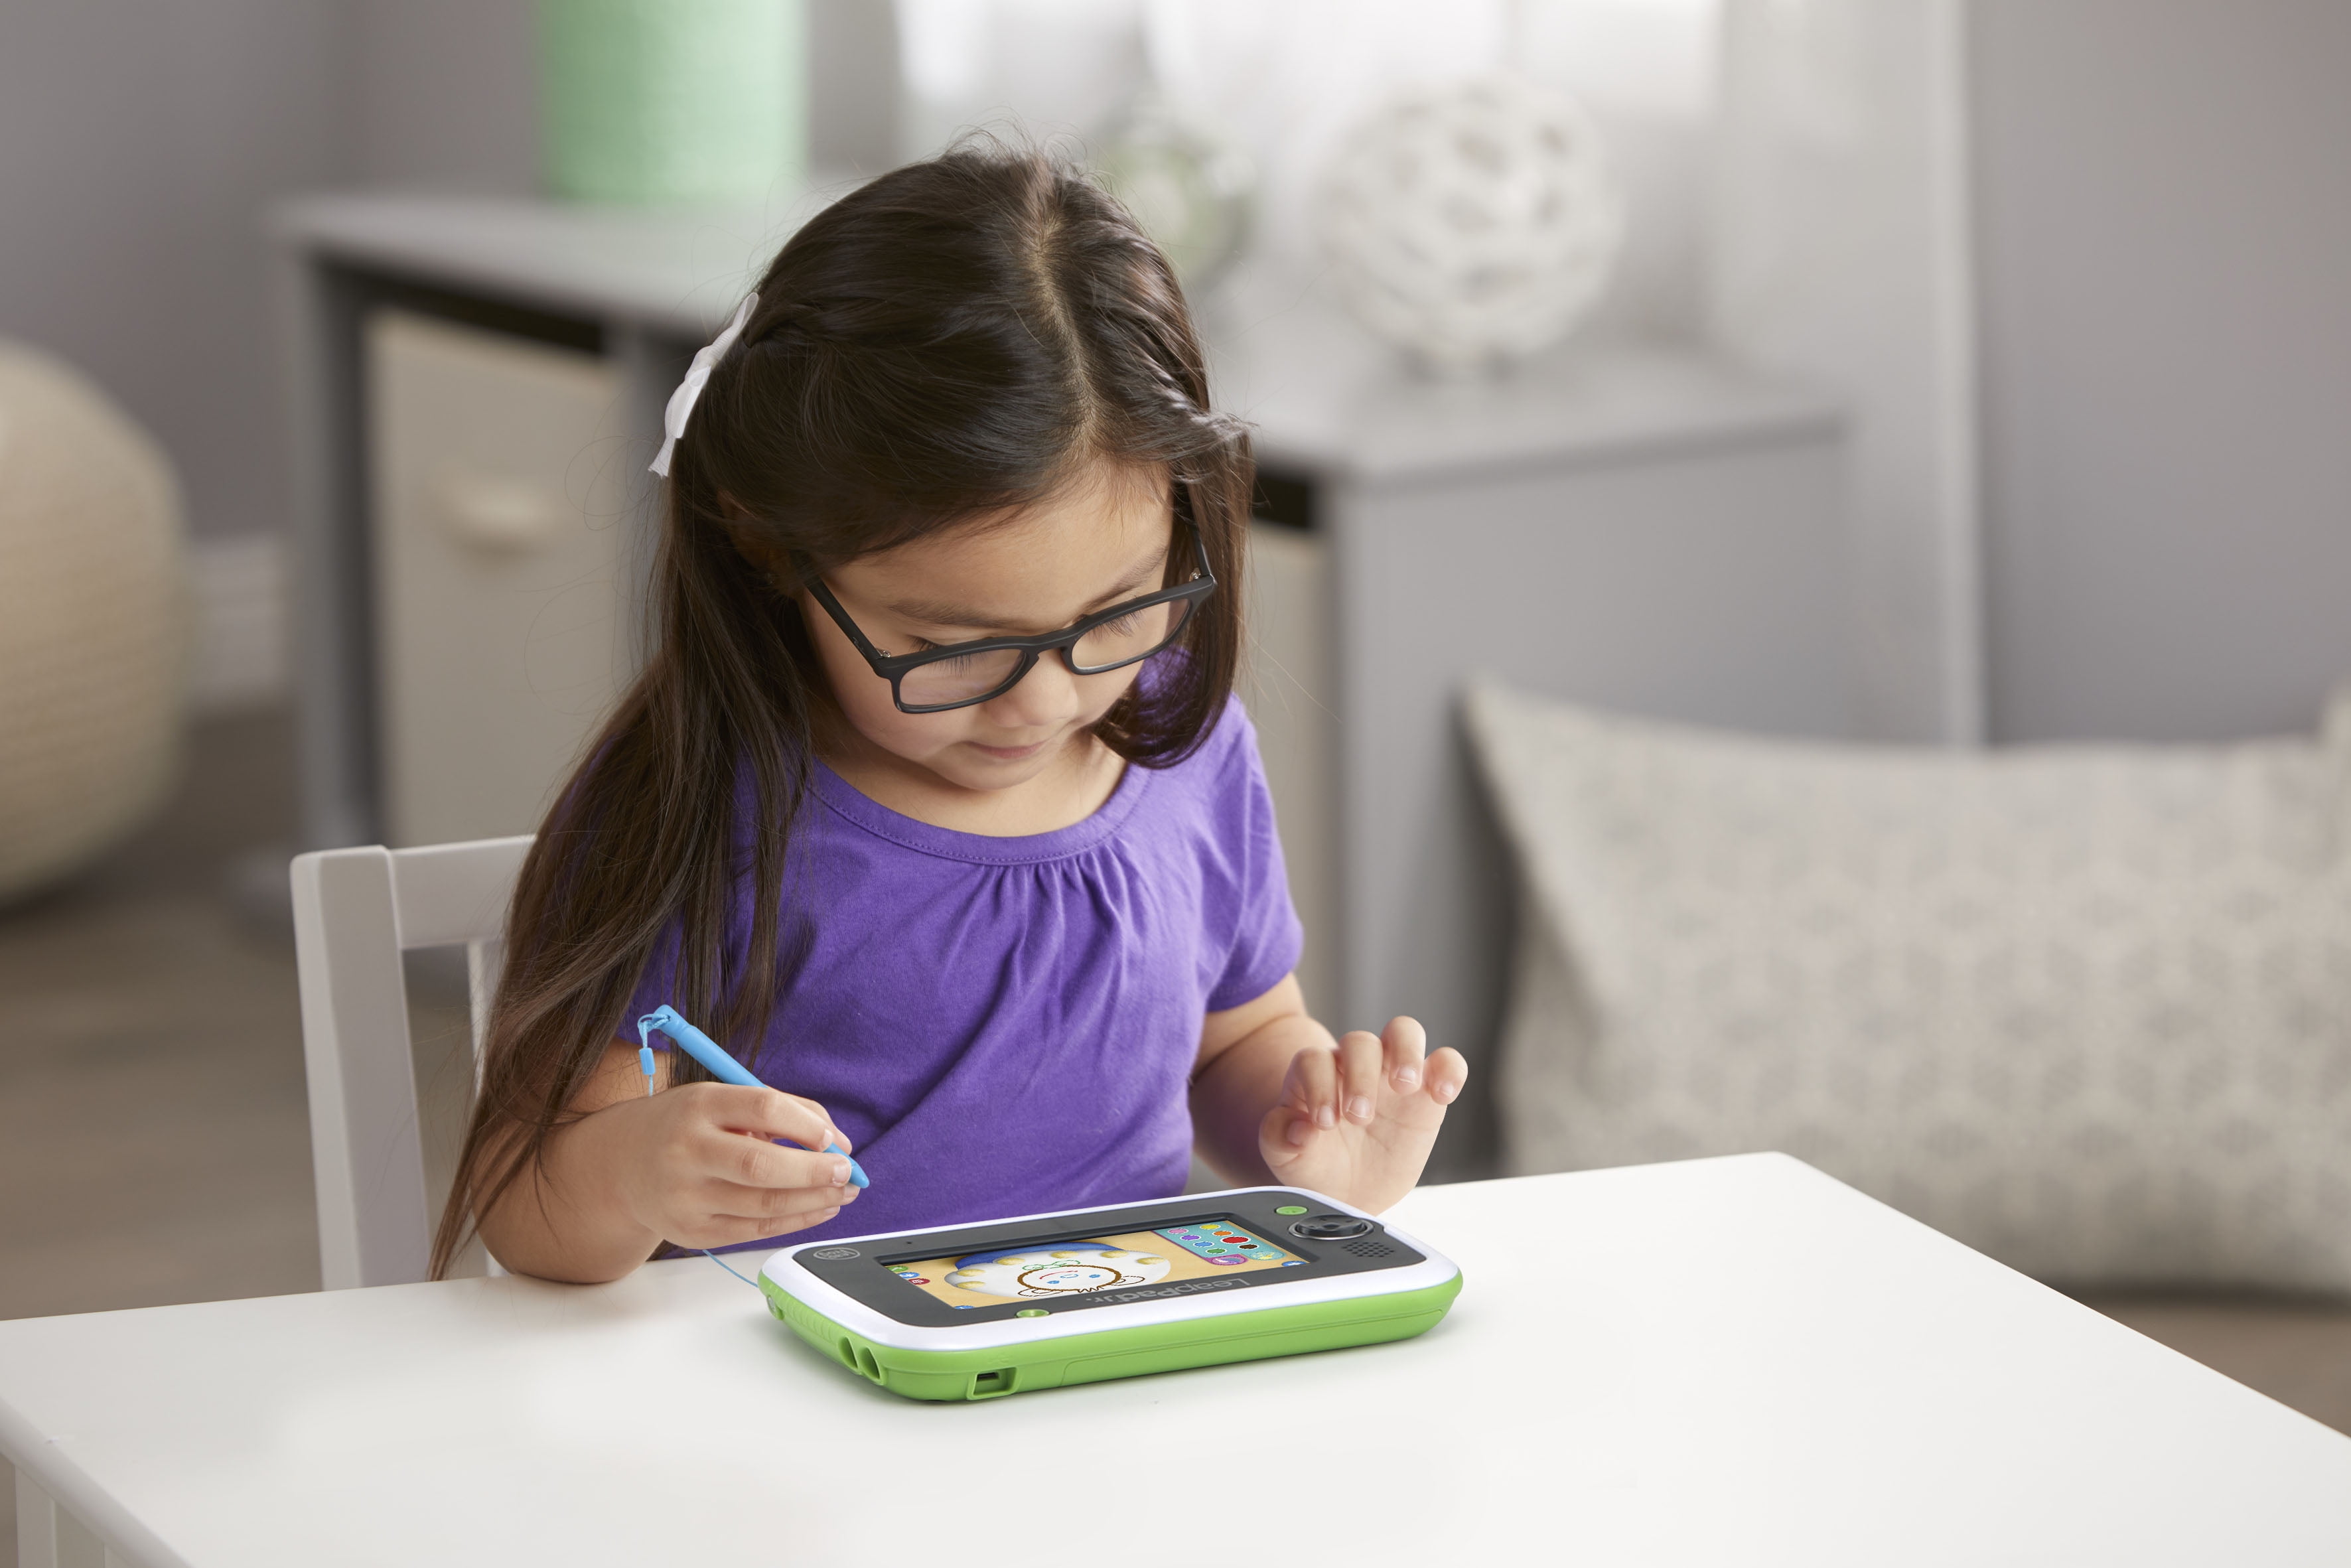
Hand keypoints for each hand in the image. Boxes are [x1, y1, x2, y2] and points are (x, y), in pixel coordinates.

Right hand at [582, 1082, 860, 1251]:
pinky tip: (819, 1208)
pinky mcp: (692, 1232)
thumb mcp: (720, 1099)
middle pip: (762, 1165)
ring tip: (843, 1192)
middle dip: (815, 1171)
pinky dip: (796, 1220)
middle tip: (847, 1171)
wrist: (622, 1163)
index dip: (806, 1124)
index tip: (831, 1137)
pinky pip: (755, 1229)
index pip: (763, 1107)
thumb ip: (780, 1109)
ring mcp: (686, 1196)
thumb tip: (837, 1140)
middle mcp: (687, 1151)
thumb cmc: (686, 1126)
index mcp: (698, 1105)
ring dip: (815, 1200)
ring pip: (764, 1204)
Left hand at [1257, 1017, 1465, 1213]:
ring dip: (1405, 1052)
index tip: (1325, 1123)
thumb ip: (1279, 1139)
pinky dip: (1449, 1069)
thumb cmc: (1316, 1163)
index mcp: (1314, 1075)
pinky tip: (1443, 1093)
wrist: (1350, 1191)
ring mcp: (1393, 1074)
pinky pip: (1446, 1062)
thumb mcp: (1288, 1158)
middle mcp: (1353, 1066)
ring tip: (1404, 1086)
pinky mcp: (1427, 1093)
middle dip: (1360, 1076)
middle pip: (1359, 1042)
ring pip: (1402, 1032)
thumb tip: (1297, 1129)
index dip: (1318, 1085)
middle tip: (1360, 1117)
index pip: (1314, 1060)